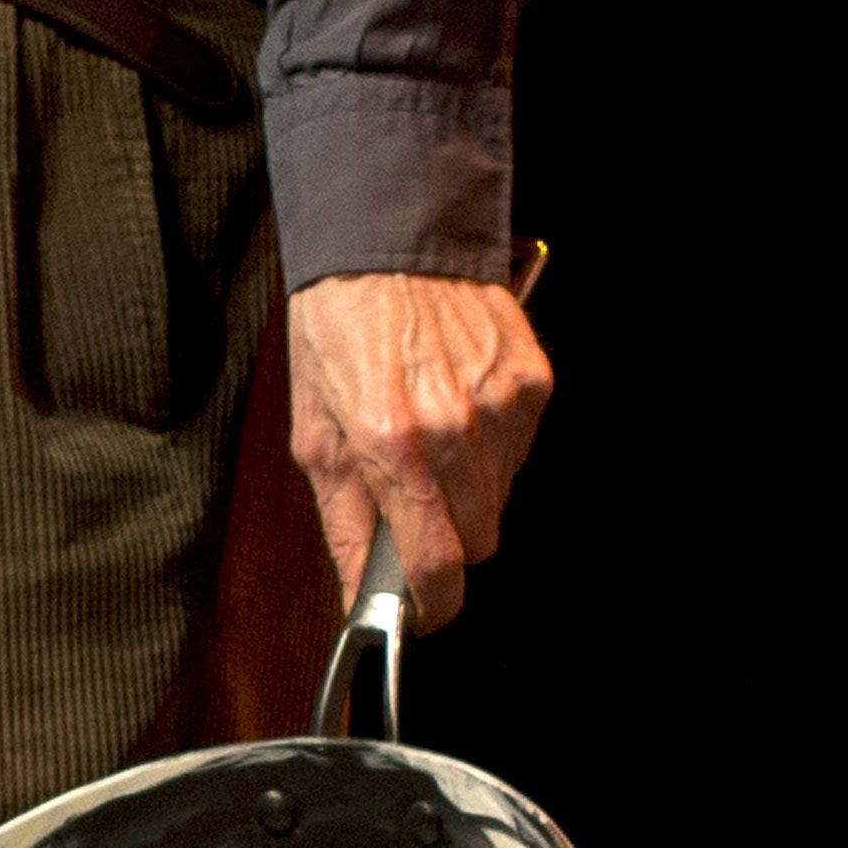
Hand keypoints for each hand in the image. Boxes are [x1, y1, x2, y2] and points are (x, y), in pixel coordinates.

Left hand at [286, 273, 551, 636]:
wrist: (385, 237)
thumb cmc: (339, 325)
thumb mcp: (315, 429)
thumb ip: (342, 520)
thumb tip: (358, 590)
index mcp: (390, 442)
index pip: (437, 563)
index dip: (434, 604)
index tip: (425, 611)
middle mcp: (454, 427)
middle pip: (479, 541)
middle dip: (447, 540)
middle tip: (413, 504)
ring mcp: (501, 403)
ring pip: (501, 497)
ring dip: (468, 491)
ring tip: (429, 437)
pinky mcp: (532, 380)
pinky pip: (520, 450)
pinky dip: (492, 446)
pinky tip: (457, 407)